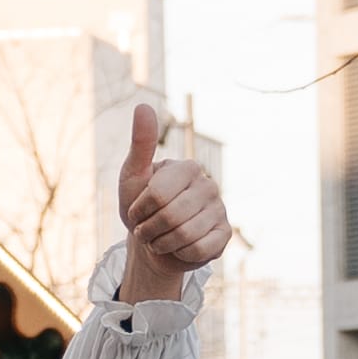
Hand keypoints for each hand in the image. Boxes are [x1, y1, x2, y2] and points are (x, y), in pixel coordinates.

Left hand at [118, 98, 233, 286]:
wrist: (151, 242)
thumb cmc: (140, 205)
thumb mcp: (133, 175)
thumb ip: (140, 143)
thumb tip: (143, 105)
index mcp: (188, 168)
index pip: (158, 194)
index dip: (139, 210)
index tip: (136, 212)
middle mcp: (209, 185)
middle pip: (172, 217)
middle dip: (149, 230)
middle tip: (146, 229)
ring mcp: (220, 210)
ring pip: (186, 235)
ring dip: (162, 244)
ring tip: (159, 238)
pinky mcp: (224, 235)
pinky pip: (199, 249)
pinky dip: (180, 254)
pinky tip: (178, 247)